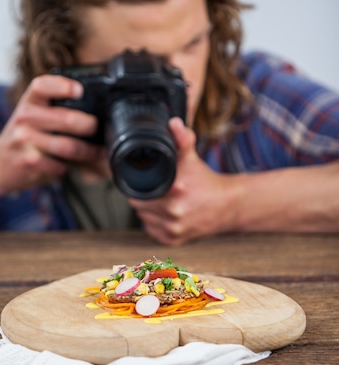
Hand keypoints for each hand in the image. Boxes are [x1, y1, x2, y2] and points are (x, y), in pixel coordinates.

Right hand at [0, 74, 105, 192]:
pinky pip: (62, 165)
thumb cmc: (23, 136)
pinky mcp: (29, 162)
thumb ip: (54, 107)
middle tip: (97, 129)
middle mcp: (24, 118)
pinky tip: (71, 165)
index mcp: (28, 101)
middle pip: (66, 119)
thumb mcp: (32, 113)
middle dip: (89, 125)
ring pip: (68, 146)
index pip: (42, 86)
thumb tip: (94, 109)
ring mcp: (25, 141)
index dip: (62, 86)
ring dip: (88, 151)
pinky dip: (71, 167)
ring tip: (97, 152)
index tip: (79, 91)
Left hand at [129, 117, 237, 244]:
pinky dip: (155, 224)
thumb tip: (173, 123)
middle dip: (144, 197)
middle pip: (138, 205)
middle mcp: (174, 212)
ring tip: (162, 201)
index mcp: (175, 189)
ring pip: (144, 218)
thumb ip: (182, 138)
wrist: (227, 205)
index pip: (137, 190)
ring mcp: (174, 228)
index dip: (138, 184)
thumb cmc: (205, 181)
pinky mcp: (174, 240)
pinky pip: (152, 231)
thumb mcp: (191, 157)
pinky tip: (166, 215)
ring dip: (148, 211)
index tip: (146, 180)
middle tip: (156, 190)